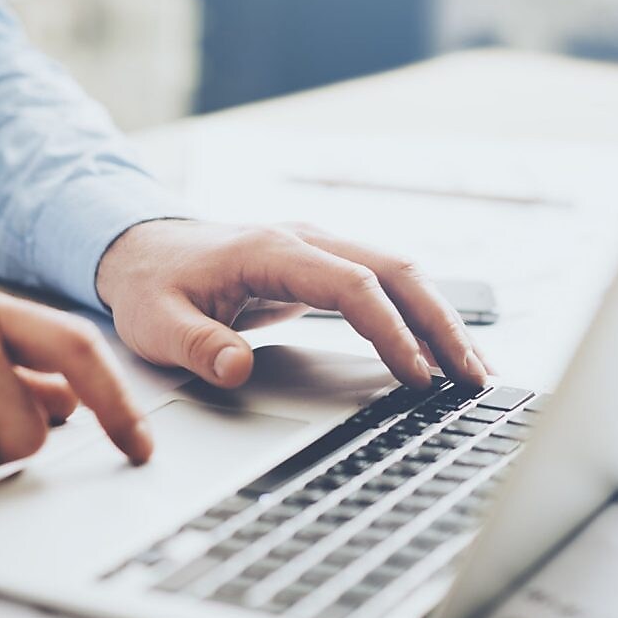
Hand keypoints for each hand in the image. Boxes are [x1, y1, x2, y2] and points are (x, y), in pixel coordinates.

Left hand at [96, 220, 489, 388]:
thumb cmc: (152, 285)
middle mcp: (306, 240)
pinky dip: (418, 315)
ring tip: (475, 370)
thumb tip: (237, 368)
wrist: (142, 248)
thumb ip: (197, 346)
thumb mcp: (156, 323)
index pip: (352, 286)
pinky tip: (438, 349)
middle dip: (441, 324)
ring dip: (440, 318)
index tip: (416, 375)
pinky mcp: (322, 266)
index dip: (389, 331)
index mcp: (272, 250)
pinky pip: (384, 285)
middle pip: (396, 272)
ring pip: (399, 274)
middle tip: (474, 377)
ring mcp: (318, 249)